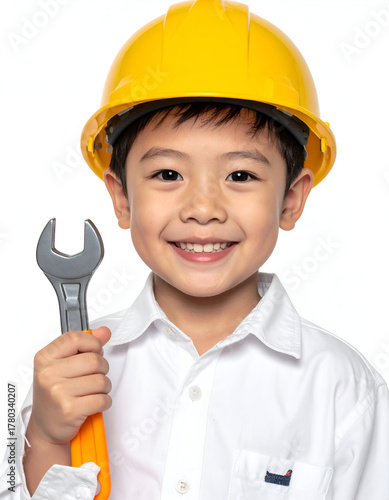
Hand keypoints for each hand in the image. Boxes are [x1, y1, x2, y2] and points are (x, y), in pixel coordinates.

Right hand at [29, 327, 111, 445]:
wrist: (45, 427)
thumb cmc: (55, 394)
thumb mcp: (63, 364)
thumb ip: (85, 344)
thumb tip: (104, 331)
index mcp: (45, 358)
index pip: (75, 338)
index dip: (92, 343)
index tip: (94, 351)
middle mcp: (48, 373)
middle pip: (94, 360)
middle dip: (102, 368)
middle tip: (95, 375)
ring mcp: (58, 392)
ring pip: (101, 380)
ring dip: (104, 387)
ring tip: (93, 391)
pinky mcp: (69, 410)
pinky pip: (102, 399)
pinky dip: (105, 402)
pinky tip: (94, 403)